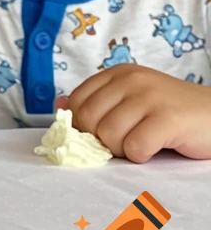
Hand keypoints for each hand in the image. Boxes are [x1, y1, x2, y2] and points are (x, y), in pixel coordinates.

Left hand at [64, 64, 210, 161]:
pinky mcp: (168, 118)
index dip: (82, 126)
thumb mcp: (131, 100)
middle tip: (125, 142)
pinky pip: (135, 147)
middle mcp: (130, 79)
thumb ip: (97, 102)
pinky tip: (155, 148)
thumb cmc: (171, 112)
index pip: (76, 101)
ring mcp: (149, 96)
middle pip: (88, 120)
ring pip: (109, 135)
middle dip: (101, 140)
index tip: (100, 135)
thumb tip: (58, 105)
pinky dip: (141, 156)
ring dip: (123, 150)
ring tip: (142, 144)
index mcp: (116, 73)